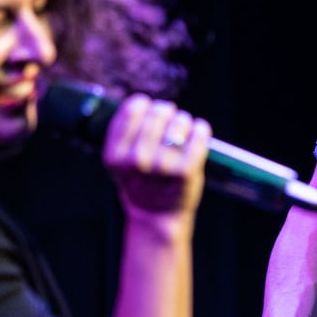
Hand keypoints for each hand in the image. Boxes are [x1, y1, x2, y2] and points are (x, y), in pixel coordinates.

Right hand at [100, 94, 209, 225]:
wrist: (157, 214)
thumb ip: (126, 133)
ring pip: (180, 122)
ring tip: (182, 128)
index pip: (131, 111)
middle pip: (157, 114)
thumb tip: (142, 102)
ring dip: (183, 120)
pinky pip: (198, 135)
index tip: (148, 106)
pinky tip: (198, 132)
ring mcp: (162, 166)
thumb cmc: (141, 181)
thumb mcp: (121, 160)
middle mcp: (137, 160)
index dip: (143, 103)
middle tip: (169, 115)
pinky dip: (201, 130)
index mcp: (115, 155)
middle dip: (166, 110)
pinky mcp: (186, 171)